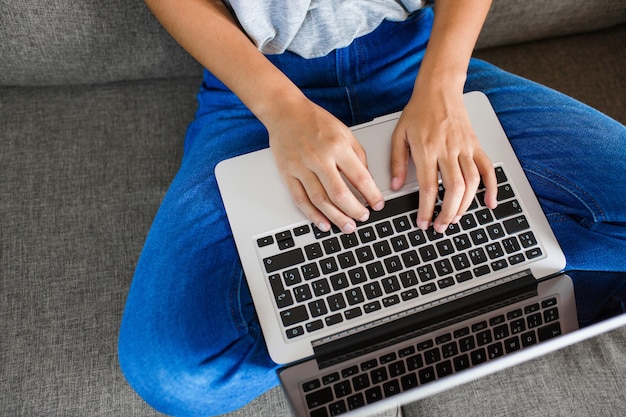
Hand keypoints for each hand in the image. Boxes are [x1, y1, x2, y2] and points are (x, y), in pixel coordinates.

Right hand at [268, 98, 384, 233]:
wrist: (285, 111)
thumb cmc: (315, 121)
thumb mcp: (344, 132)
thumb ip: (358, 156)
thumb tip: (367, 180)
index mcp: (337, 146)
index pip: (359, 177)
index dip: (371, 194)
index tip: (378, 204)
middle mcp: (319, 157)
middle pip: (340, 193)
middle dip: (355, 210)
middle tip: (364, 218)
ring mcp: (301, 167)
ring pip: (320, 200)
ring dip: (336, 217)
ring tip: (348, 227)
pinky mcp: (288, 174)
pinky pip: (301, 199)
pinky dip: (312, 215)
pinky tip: (323, 223)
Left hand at [390, 87, 497, 233]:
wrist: (439, 89)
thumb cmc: (418, 111)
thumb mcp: (399, 135)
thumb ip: (397, 162)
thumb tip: (396, 187)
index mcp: (427, 149)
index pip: (428, 186)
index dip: (426, 209)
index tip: (423, 223)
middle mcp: (448, 150)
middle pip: (453, 188)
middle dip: (448, 212)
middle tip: (441, 227)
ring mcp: (465, 148)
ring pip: (471, 182)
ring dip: (465, 205)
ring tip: (455, 218)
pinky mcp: (476, 145)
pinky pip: (488, 168)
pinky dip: (492, 187)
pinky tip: (489, 203)